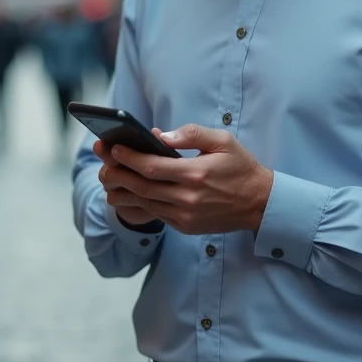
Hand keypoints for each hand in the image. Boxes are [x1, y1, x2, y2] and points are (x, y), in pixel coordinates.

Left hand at [97, 125, 273, 234]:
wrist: (259, 203)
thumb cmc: (240, 167)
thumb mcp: (222, 141)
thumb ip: (191, 134)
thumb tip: (160, 134)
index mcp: (196, 174)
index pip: (152, 166)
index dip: (129, 157)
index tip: (114, 148)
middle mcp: (188, 198)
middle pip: (142, 186)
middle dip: (118, 173)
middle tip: (102, 162)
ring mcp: (186, 216)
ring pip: (144, 202)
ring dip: (122, 191)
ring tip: (107, 178)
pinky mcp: (185, 226)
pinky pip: (155, 213)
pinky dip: (139, 202)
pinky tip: (128, 192)